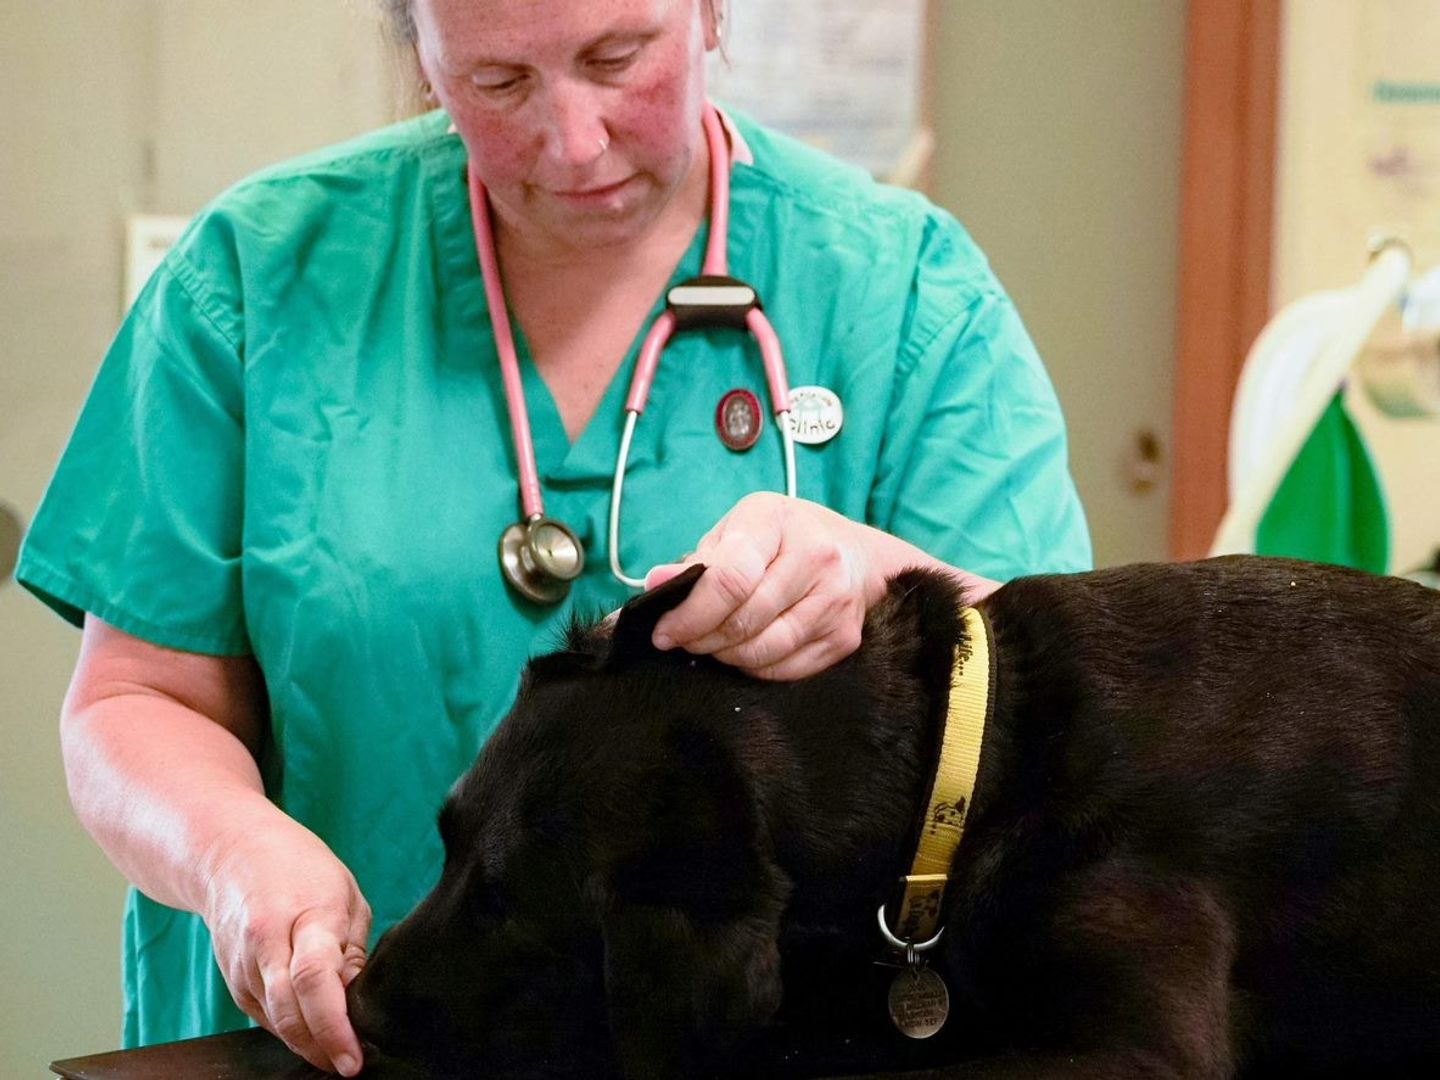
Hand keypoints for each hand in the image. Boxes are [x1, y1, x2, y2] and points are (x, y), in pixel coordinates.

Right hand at [200, 817, 371, 1075]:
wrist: (230, 854)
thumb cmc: (300, 869)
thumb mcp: (345, 894)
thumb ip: (352, 950)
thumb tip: (357, 1001)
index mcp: (306, 915)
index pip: (315, 980)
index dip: (334, 1026)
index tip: (353, 1058)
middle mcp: (266, 943)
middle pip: (288, 1010)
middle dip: (320, 1048)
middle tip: (350, 1066)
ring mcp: (243, 965)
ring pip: (275, 1021)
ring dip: (307, 1043)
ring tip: (339, 1051)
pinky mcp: (232, 982)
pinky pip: (265, 1017)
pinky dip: (290, 1029)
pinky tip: (312, 1031)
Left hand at [643, 493, 995, 680]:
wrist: (855, 554)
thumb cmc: (781, 539)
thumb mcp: (737, 531)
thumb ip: (696, 562)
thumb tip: (655, 585)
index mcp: (777, 521)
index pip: (729, 579)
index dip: (690, 614)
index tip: (664, 632)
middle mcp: (816, 556)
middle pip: (745, 619)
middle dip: (703, 638)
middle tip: (684, 641)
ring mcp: (835, 600)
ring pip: (765, 649)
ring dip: (727, 656)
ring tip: (713, 645)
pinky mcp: (844, 637)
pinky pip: (787, 668)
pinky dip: (756, 668)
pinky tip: (744, 653)